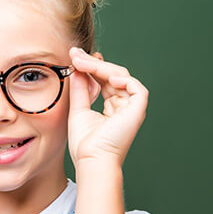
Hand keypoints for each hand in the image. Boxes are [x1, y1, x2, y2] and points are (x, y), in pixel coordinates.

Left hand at [67, 47, 148, 168]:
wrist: (91, 159)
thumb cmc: (85, 143)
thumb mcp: (78, 109)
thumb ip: (79, 89)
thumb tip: (76, 68)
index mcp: (111, 107)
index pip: (103, 80)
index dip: (90, 67)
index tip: (74, 56)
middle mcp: (123, 106)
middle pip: (111, 75)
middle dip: (93, 63)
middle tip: (75, 54)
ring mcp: (132, 107)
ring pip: (121, 77)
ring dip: (101, 67)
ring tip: (82, 62)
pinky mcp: (138, 110)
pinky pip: (136, 87)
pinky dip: (123, 79)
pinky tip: (106, 76)